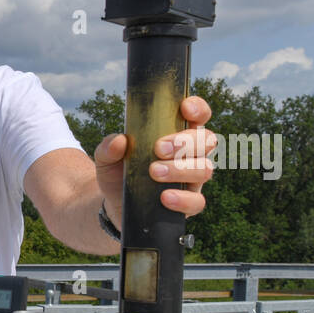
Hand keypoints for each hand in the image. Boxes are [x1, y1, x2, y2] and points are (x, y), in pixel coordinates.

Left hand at [93, 96, 216, 226]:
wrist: (115, 204)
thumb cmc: (118, 173)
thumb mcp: (106, 158)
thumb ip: (108, 147)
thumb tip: (119, 141)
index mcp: (177, 135)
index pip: (198, 116)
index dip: (198, 108)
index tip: (185, 108)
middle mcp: (190, 155)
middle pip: (207, 140)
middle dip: (185, 142)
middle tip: (158, 148)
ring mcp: (192, 179)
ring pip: (204, 169)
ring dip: (180, 169)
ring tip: (154, 172)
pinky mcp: (188, 203)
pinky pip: (197, 201)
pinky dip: (183, 199)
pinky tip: (164, 197)